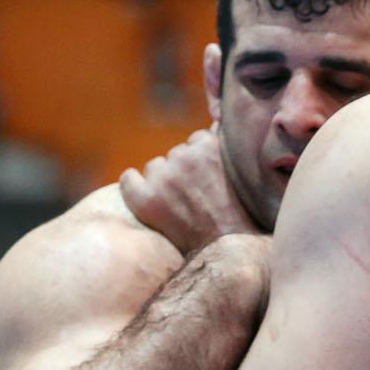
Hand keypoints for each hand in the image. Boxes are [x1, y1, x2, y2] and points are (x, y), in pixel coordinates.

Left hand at [119, 126, 257, 252]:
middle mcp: (184, 156)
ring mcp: (163, 178)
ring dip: (163, 181)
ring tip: (181, 205)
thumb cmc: (240, 215)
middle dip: (182, 172)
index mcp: (208, 146)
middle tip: (196, 197)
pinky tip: (148, 199)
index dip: (201, 161)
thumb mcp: (240, 173)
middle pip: (174, 155)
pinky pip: (128, 179)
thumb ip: (222, 148)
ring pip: (154, 168)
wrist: (228, 249)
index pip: (195, 141)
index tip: (208, 179)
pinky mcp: (145, 198)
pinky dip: (134, 187)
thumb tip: (214, 121)